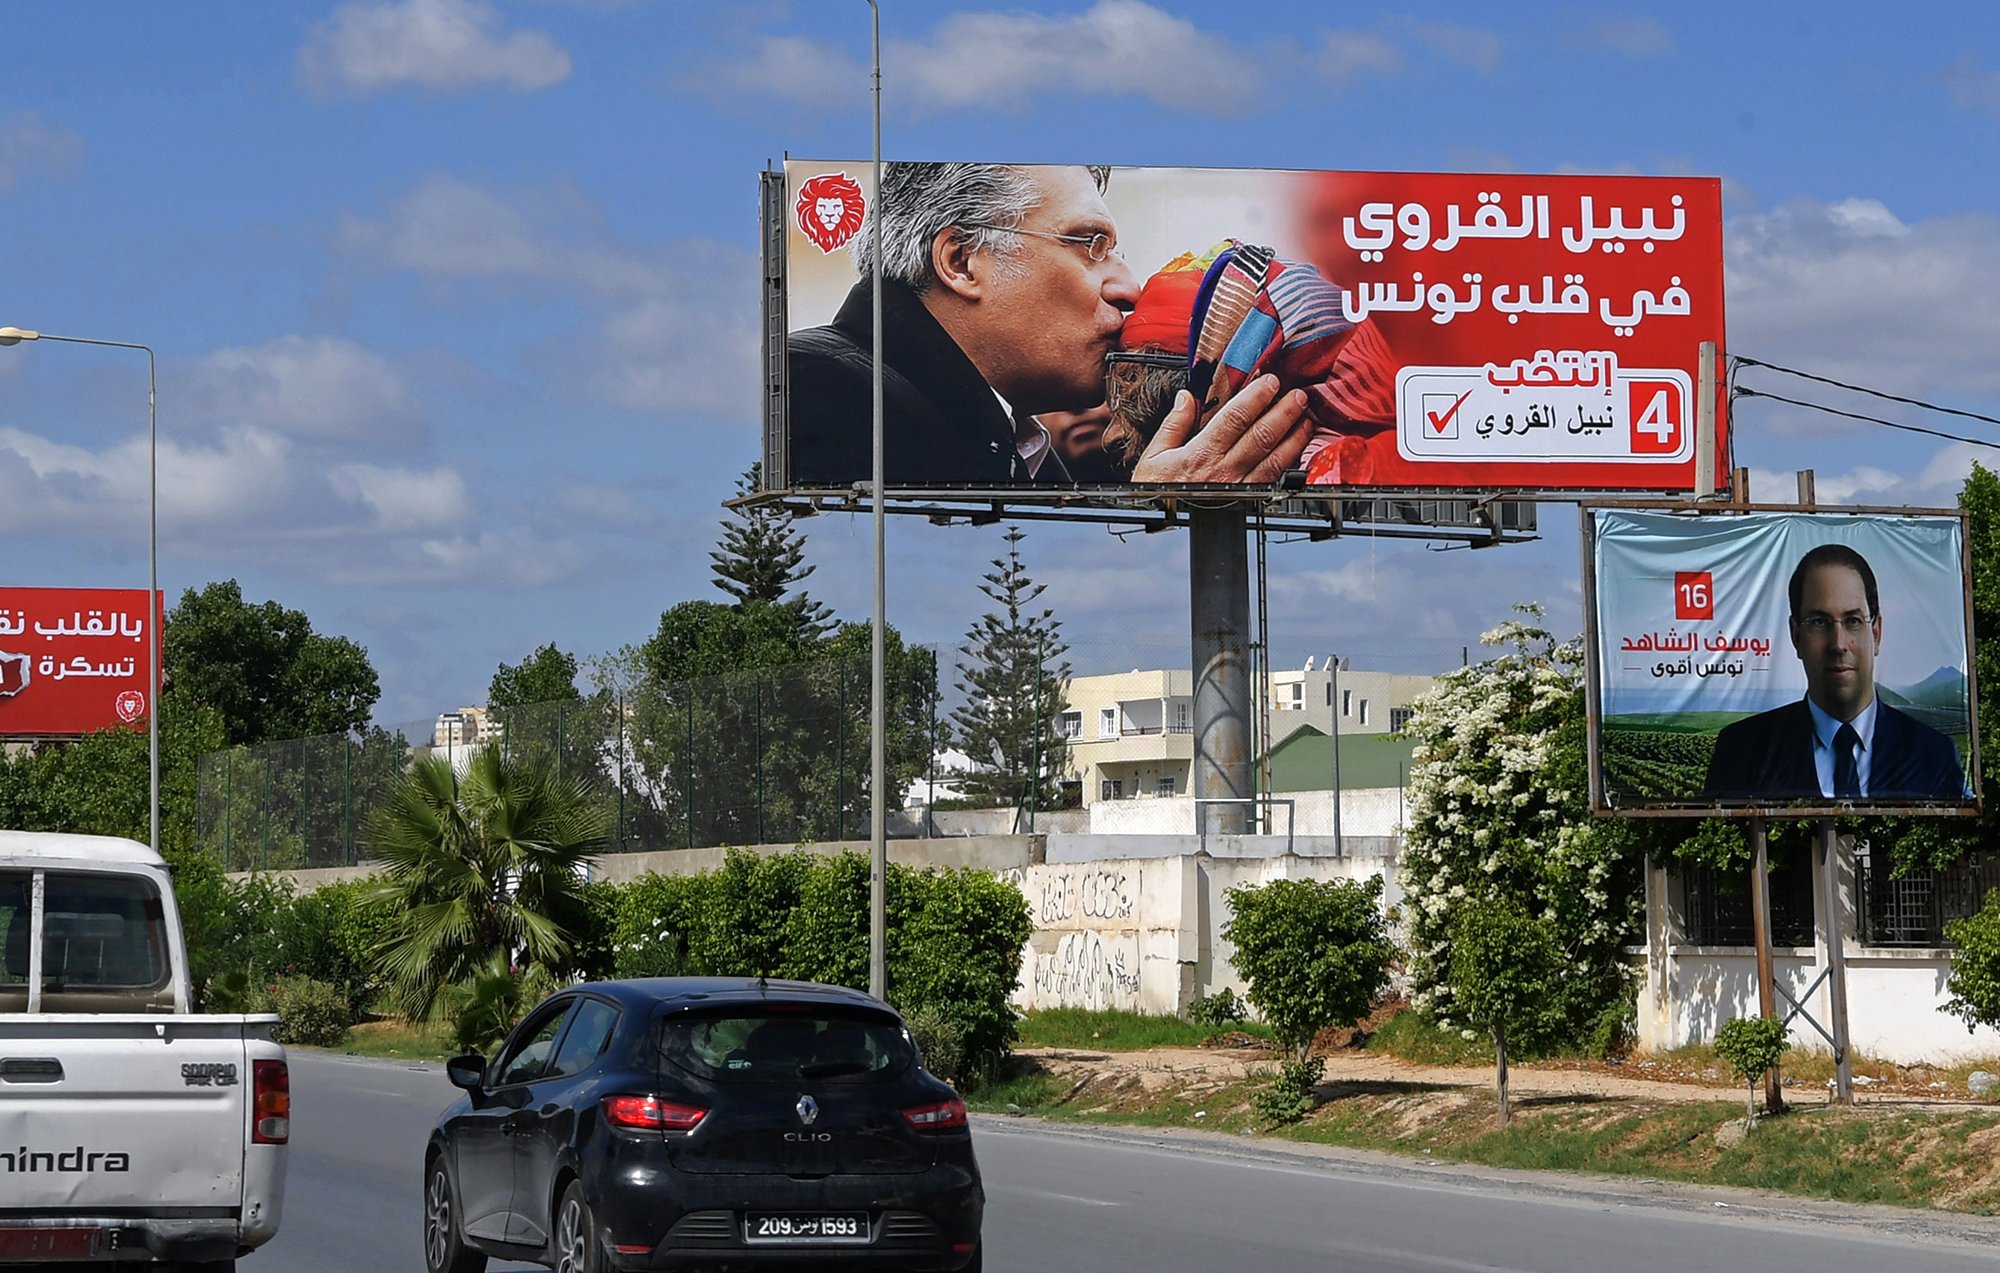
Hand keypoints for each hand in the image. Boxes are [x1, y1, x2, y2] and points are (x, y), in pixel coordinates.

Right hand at [1130, 375, 1310, 483]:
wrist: (1160, 521)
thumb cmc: (1157, 490)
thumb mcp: (1154, 455)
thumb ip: (1173, 424)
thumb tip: (1186, 397)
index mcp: (1201, 454)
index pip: (1235, 418)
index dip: (1256, 397)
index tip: (1270, 381)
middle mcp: (1224, 470)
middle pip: (1262, 435)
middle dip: (1284, 412)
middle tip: (1298, 395)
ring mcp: (1239, 487)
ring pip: (1275, 458)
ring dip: (1294, 436)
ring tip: (1306, 418)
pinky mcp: (1247, 500)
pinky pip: (1274, 479)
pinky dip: (1290, 463)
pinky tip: (1299, 449)